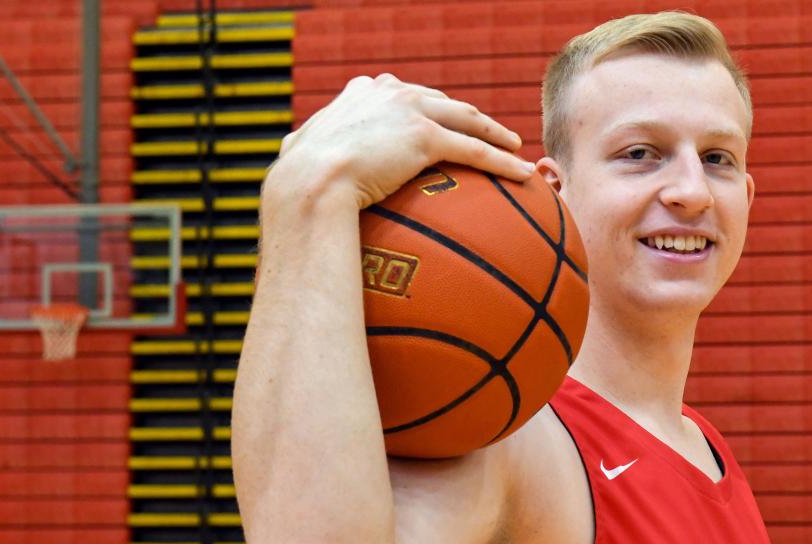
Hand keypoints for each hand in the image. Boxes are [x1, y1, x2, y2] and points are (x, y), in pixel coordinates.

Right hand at [265, 74, 533, 210]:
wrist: (306, 182)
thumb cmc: (296, 178)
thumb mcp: (296, 154)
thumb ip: (303, 149)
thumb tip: (289, 163)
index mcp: (362, 93)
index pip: (408, 95)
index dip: (430, 107)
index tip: (442, 120)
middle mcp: (391, 93)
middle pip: (444, 102)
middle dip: (470, 117)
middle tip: (491, 132)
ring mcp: (411, 111)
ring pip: (468, 120)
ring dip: (496, 133)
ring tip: (514, 146)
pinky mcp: (426, 137)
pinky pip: (475, 151)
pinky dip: (502, 161)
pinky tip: (522, 174)